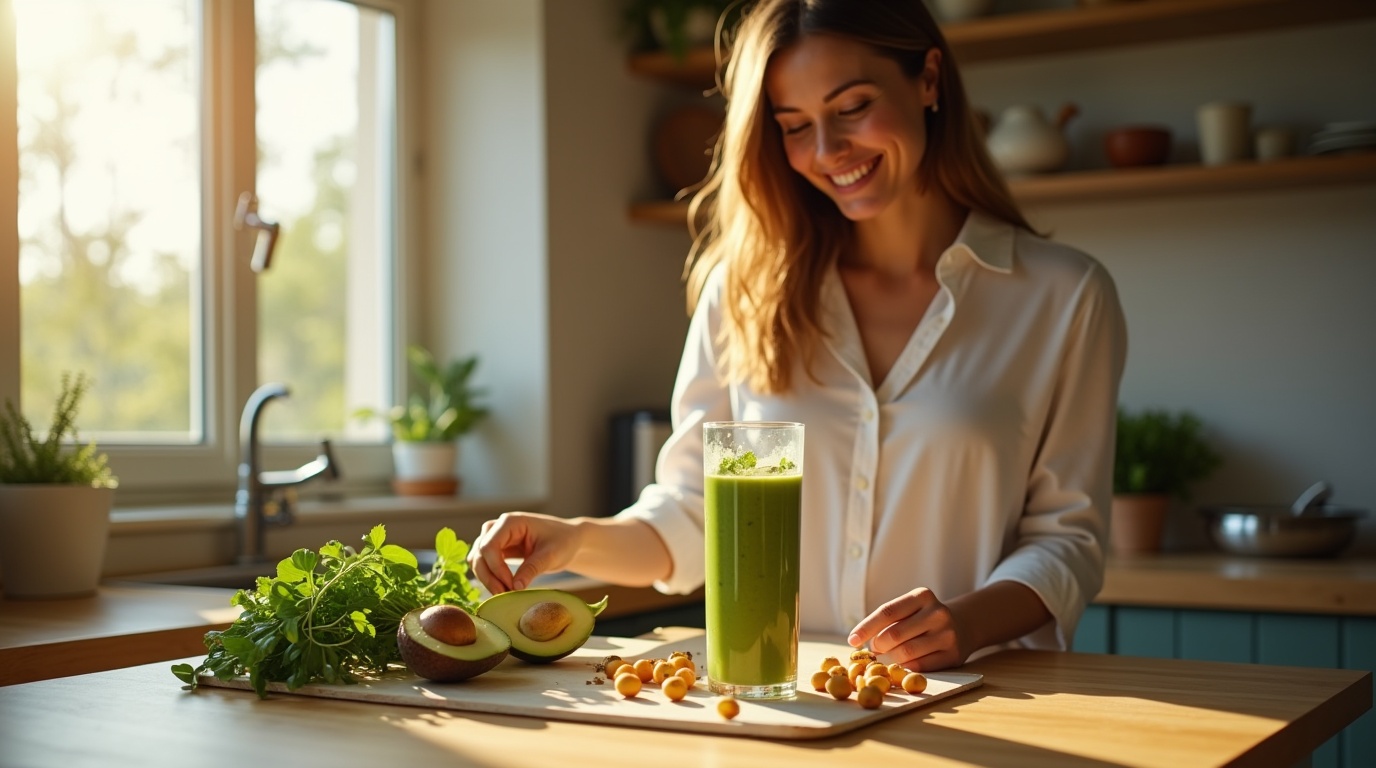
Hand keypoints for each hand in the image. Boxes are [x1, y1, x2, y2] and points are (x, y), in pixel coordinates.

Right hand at [467, 512, 582, 594]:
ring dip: (487, 578)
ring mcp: (495, 538)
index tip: (510, 585)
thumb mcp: (551, 555)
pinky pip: (484, 564)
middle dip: (489, 576)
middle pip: (479, 553)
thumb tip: (514, 588)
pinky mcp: (497, 549)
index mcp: (511, 522)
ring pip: (477, 559)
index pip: (489, 545)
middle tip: (504, 594)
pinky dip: (489, 577)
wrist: (568, 540)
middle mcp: (498, 527)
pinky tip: (502, 588)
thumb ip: (532, 569)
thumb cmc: (562, 542)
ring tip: (505, 593)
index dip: (495, 568)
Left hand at [846, 587, 968, 671]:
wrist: (964, 625)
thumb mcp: (910, 608)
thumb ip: (888, 620)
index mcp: (922, 596)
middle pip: (895, 634)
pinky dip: (906, 667)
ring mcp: (948, 634)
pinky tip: (903, 664)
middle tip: (874, 650)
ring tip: (888, 656)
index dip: (866, 627)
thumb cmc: (924, 617)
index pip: (887, 612)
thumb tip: (858, 641)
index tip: (852, 640)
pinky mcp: (954, 655)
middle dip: (878, 645)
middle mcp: (937, 613)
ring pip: (907, 652)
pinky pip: (921, 666)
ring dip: (890, 658)